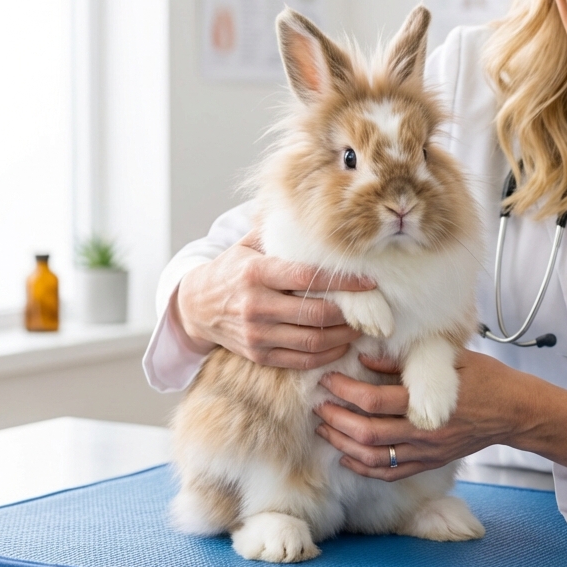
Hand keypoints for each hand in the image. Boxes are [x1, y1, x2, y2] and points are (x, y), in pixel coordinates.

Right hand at [176, 230, 374, 369]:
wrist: (196, 305)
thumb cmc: (232, 269)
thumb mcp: (248, 245)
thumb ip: (279, 231)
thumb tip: (310, 206)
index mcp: (256, 273)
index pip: (308, 277)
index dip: (343, 281)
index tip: (369, 281)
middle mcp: (255, 305)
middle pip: (315, 313)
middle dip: (349, 312)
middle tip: (370, 307)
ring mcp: (256, 334)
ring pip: (312, 340)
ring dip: (343, 336)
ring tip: (361, 326)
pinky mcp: (258, 355)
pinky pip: (301, 361)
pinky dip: (327, 355)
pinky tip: (341, 344)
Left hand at [315, 349, 566, 477]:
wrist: (514, 411)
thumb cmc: (485, 378)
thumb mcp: (451, 359)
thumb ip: (407, 362)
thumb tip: (367, 357)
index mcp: (428, 403)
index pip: (375, 402)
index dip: (346, 391)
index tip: (330, 379)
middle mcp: (424, 433)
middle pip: (367, 433)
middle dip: (337, 420)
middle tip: (319, 405)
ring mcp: (426, 453)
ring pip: (373, 458)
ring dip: (343, 444)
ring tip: (325, 429)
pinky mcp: (430, 463)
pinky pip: (390, 473)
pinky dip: (363, 468)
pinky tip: (347, 456)